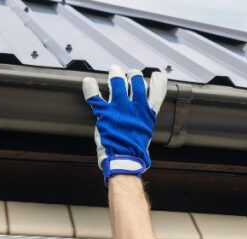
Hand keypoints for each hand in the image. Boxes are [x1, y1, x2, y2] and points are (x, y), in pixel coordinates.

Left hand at [82, 65, 166, 181]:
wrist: (124, 160)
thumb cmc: (135, 152)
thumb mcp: (145, 134)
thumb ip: (143, 123)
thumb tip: (142, 121)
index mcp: (147, 114)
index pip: (157, 92)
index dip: (158, 81)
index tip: (157, 75)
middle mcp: (135, 108)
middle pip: (137, 82)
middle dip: (134, 75)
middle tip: (130, 73)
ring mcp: (119, 109)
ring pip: (118, 83)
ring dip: (116, 74)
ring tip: (115, 70)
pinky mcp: (105, 113)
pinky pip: (95, 97)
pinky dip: (90, 88)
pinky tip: (88, 81)